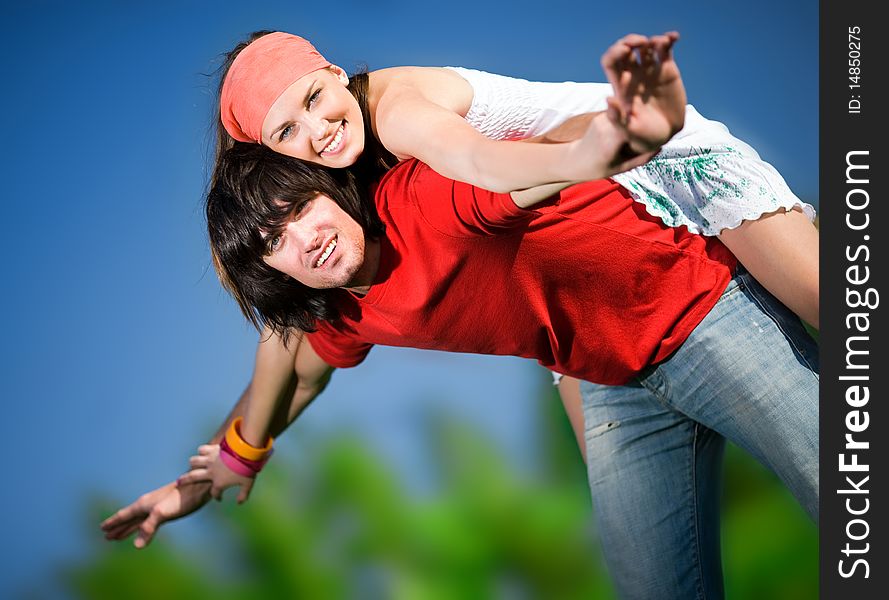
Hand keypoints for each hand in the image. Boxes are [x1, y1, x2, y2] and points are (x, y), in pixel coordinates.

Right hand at [100, 480, 210, 548]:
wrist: (200, 486)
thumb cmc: (182, 498)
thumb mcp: (163, 513)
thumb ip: (149, 527)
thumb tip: (137, 546)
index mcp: (144, 504)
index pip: (124, 515)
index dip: (113, 523)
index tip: (101, 528)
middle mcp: (148, 504)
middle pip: (129, 518)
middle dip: (117, 527)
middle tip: (106, 536)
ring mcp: (157, 507)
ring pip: (138, 520)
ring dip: (128, 528)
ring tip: (118, 536)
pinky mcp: (167, 509)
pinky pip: (148, 520)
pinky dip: (141, 526)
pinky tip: (143, 529)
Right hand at [176, 444, 255, 503]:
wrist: (245, 452)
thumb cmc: (247, 469)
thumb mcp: (248, 485)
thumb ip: (243, 495)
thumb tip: (239, 503)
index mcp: (219, 482)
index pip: (214, 493)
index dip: (217, 496)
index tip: (220, 498)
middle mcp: (210, 472)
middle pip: (192, 477)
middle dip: (184, 480)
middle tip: (179, 482)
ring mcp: (210, 460)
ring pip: (194, 461)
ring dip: (193, 463)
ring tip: (192, 465)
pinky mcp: (212, 450)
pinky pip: (202, 449)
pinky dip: (202, 451)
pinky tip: (203, 452)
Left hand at [566, 109, 658, 179]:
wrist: (575, 160)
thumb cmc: (599, 168)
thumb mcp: (621, 168)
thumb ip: (640, 158)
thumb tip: (660, 147)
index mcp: (610, 142)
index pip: (631, 126)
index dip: (642, 122)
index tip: (653, 123)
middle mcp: (605, 127)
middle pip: (630, 116)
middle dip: (641, 118)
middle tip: (651, 122)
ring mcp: (601, 120)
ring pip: (624, 113)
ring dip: (633, 117)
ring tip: (640, 125)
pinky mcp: (600, 116)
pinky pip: (618, 113)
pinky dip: (625, 118)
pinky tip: (628, 125)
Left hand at [601, 32, 686, 152]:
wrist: (664, 134)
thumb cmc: (642, 136)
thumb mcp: (628, 130)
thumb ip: (617, 117)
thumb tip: (608, 99)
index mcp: (620, 85)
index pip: (610, 61)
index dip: (615, 52)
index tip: (626, 50)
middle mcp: (633, 74)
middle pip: (626, 49)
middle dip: (631, 41)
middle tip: (641, 42)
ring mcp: (649, 70)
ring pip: (645, 47)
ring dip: (651, 40)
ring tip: (661, 42)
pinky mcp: (666, 69)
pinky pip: (664, 50)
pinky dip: (668, 41)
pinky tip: (674, 37)